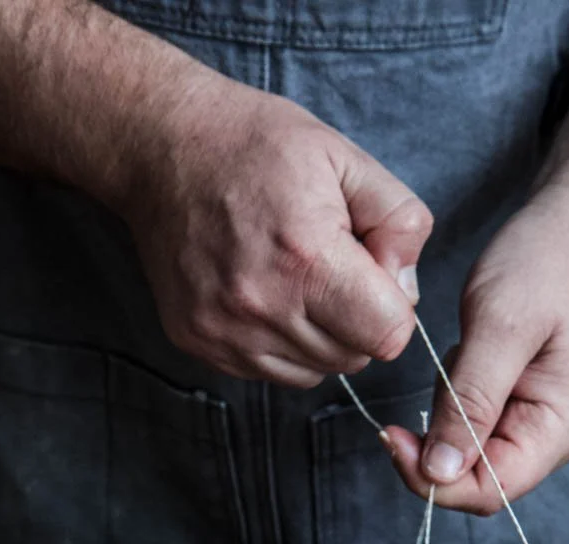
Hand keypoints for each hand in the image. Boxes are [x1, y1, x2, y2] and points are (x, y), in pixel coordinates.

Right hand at [121, 71, 432, 384]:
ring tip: (297, 279)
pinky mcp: (201, 344)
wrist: (160, 147)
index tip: (373, 273)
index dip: (394, 306)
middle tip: (333, 268)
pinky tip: (268, 295)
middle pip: (354, 358)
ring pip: (316, 372)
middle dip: (359, 321)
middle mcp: (262, 306)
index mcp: (306, 258)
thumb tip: (408, 288)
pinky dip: (283, 345)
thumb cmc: (256, 146)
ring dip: (321, 338)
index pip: (388, 335)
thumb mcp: (345, 158)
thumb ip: (399, 222)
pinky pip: (272, 373)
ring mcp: (226, 332)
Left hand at [382, 186, 568, 511]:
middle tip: (437, 370)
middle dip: (440, 436)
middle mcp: (554, 437)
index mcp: (561, 427)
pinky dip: (456, 392)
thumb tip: (440, 473)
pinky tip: (469, 349)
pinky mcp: (519, 404)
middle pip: (476, 477)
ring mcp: (538, 422)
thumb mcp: (501, 326)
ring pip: (467, 449)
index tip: (390, 437)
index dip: (433, 480)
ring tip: (466, 346)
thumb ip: (471, 403)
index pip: (489, 491)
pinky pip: (471, 420)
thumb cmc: (549, 262)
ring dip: (447, 408)